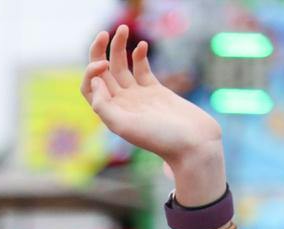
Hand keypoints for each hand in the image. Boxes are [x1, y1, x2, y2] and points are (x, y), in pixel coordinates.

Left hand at [83, 27, 223, 187]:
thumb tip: (95, 82)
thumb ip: (104, 107)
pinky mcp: (156, 91)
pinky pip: (142, 70)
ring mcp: (138, 97)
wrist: (193, 143)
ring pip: (122, 68)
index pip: (90, 87)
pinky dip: (139, 57)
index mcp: (109, 113)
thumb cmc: (160, 138)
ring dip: (119, 49)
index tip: (104, 65)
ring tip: (123, 29)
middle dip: (100, 52)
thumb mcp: (125, 126)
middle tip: (104, 34)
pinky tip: (141, 46)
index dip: (91, 71)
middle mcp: (121, 104)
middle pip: (103, 74)